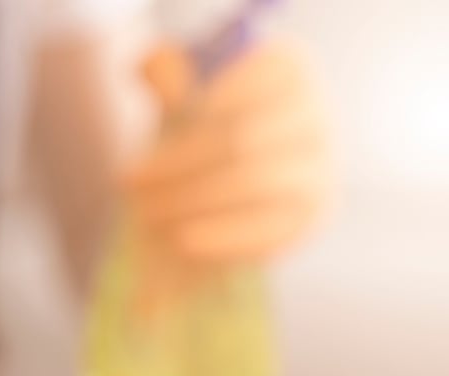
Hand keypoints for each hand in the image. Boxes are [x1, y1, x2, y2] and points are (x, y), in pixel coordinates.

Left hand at [131, 41, 329, 262]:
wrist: (220, 200)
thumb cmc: (196, 139)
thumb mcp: (178, 105)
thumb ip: (166, 77)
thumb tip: (152, 61)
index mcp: (288, 72)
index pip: (251, 81)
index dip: (205, 102)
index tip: (163, 122)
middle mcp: (315, 116)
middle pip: (241, 137)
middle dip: (177, 162)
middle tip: (127, 181)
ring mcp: (320, 168)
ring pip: (251, 183)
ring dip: (190, 200)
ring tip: (145, 214)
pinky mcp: (313, 215)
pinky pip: (267, 228)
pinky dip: (220, 236)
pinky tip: (182, 241)